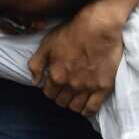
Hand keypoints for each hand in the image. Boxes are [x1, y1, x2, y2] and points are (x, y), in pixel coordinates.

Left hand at [28, 0, 124, 115]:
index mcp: (56, 76)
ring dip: (72, 104)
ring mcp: (88, 88)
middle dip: (60, 97)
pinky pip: (93, 108)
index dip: (50, 90)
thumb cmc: (73, 32)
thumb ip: (36, 64)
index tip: (53, 85)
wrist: (99, 27)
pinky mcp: (103, 87)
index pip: (48, 94)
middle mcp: (71, 85)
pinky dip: (87, 111)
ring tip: (74, 97)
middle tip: (64, 90)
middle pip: (61, 102)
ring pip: (76, 107)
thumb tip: (34, 82)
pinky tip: (85, 107)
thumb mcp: (47, 43)